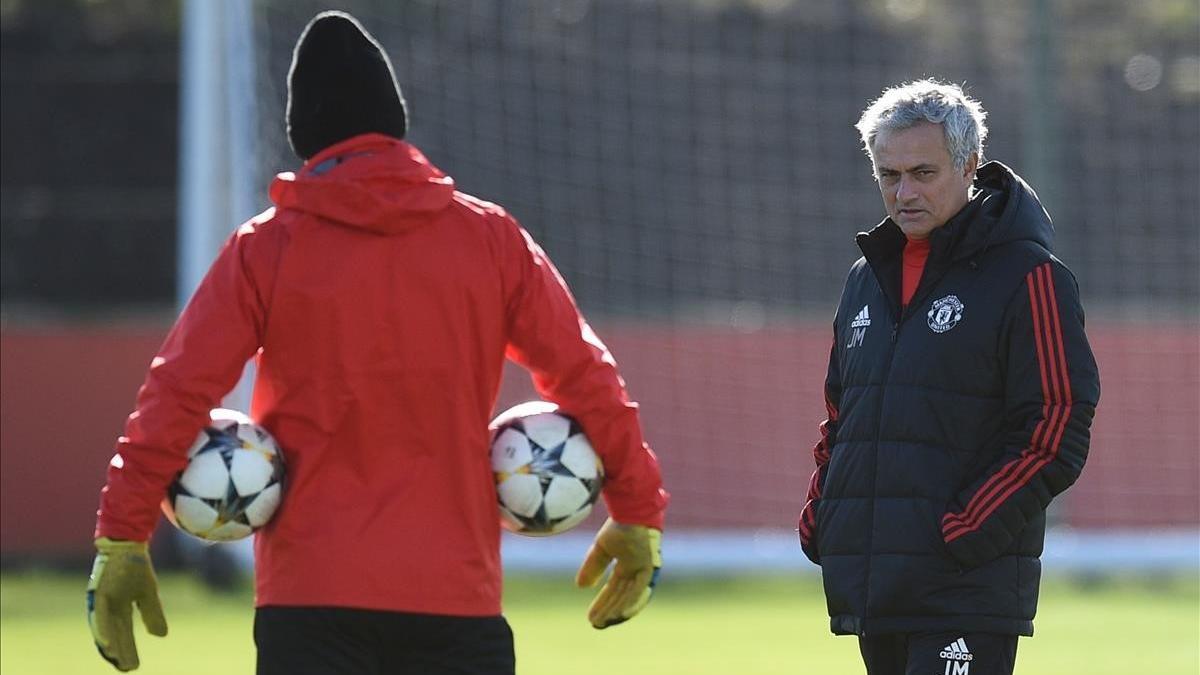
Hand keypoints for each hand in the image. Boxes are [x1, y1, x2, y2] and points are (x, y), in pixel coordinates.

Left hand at [87, 538, 167, 670]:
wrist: (128, 544)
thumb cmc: (135, 566)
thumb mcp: (149, 593)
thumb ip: (153, 613)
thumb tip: (160, 636)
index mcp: (120, 607)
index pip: (124, 632)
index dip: (128, 648)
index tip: (133, 665)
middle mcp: (108, 607)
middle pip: (114, 633)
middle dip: (120, 652)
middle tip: (126, 668)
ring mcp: (102, 600)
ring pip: (104, 628)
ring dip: (109, 645)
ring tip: (116, 659)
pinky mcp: (98, 593)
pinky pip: (98, 615)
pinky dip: (102, 630)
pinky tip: (107, 644)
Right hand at [574, 518, 661, 628]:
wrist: (629, 511)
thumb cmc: (619, 526)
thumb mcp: (601, 549)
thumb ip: (593, 567)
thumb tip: (581, 587)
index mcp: (627, 564)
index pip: (614, 589)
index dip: (602, 602)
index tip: (591, 616)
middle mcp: (636, 570)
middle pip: (621, 595)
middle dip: (608, 610)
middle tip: (596, 624)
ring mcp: (643, 569)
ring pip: (630, 595)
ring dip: (617, 609)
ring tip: (603, 621)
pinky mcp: (648, 567)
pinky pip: (640, 588)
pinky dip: (631, 601)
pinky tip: (620, 613)